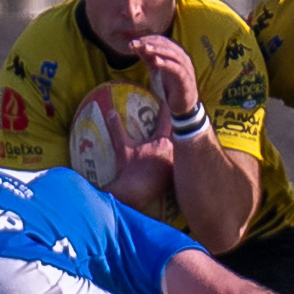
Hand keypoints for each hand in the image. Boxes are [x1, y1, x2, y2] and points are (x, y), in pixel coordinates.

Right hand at [99, 94, 174, 209]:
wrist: (135, 192)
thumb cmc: (130, 170)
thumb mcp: (122, 148)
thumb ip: (117, 129)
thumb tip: (111, 111)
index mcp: (161, 141)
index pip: (167, 120)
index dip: (167, 109)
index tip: (169, 100)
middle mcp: (173, 151)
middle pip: (180, 134)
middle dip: (178, 127)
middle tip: (176, 120)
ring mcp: (174, 164)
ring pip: (182, 149)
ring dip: (180, 144)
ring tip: (178, 140)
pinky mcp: (174, 176)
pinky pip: (179, 164)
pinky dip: (178, 160)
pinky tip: (175, 161)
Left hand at [127, 36, 199, 114]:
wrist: (181, 104)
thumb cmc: (168, 84)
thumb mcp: (155, 69)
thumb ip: (147, 58)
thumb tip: (135, 45)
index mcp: (174, 53)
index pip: (161, 41)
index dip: (148, 39)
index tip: (134, 42)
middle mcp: (181, 57)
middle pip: (167, 45)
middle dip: (151, 43)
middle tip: (137, 43)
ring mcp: (185, 67)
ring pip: (173, 54)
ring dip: (158, 50)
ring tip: (146, 48)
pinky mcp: (185, 79)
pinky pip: (177, 69)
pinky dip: (167, 64)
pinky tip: (157, 61)